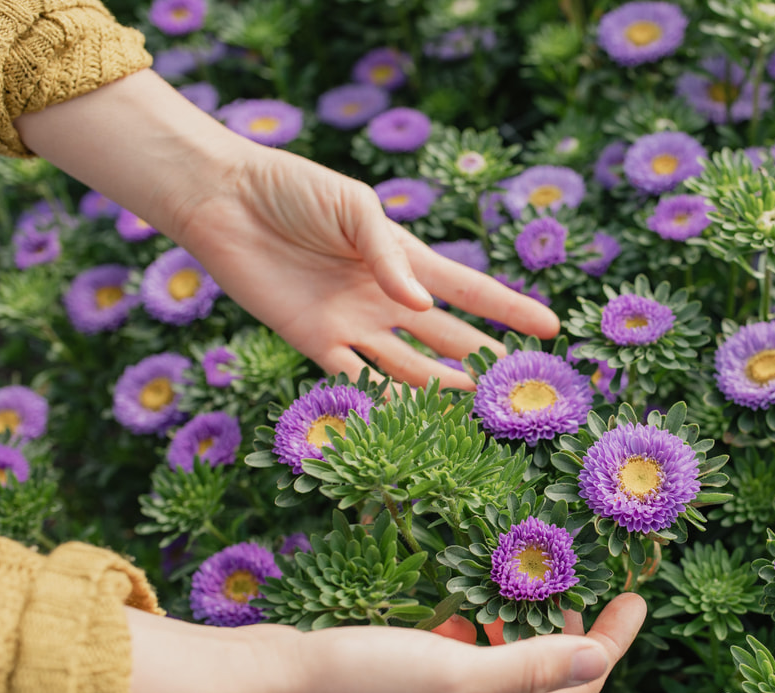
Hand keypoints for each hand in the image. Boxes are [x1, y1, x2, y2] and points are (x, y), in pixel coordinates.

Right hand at [121, 594, 646, 692]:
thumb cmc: (359, 684)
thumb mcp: (454, 672)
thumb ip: (530, 668)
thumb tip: (601, 658)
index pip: (578, 690)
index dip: (612, 644)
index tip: (637, 596)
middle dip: (580, 648)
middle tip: (581, 590)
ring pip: (511, 680)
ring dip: (532, 638)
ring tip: (528, 588)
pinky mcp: (408, 690)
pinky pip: (469, 664)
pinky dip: (484, 634)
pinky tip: (469, 603)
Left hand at [170, 146, 558, 384]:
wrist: (223, 200)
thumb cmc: (292, 189)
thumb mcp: (354, 207)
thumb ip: (388, 255)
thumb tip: (421, 306)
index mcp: (403, 259)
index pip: (470, 291)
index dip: (510, 310)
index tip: (550, 328)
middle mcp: (386, 297)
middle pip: (447, 337)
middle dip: (484, 360)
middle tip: (521, 387)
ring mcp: (352, 324)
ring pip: (409, 367)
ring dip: (441, 388)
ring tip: (477, 408)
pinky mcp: (313, 342)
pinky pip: (353, 379)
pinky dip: (379, 401)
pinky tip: (409, 421)